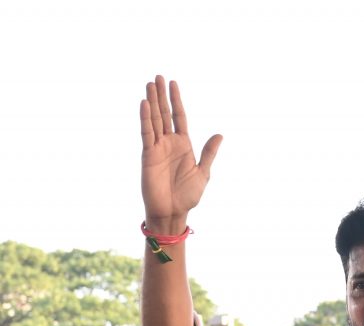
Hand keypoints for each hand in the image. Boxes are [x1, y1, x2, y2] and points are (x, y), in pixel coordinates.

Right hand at [140, 76, 221, 232]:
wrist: (174, 211)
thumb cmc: (188, 195)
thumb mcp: (203, 172)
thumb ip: (209, 152)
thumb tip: (219, 134)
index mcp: (183, 145)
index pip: (179, 117)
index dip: (176, 100)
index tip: (173, 83)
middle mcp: (169, 143)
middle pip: (164, 114)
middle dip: (161, 95)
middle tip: (157, 77)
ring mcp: (157, 148)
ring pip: (154, 120)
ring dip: (152, 102)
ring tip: (149, 84)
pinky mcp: (148, 155)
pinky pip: (147, 134)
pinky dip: (145, 119)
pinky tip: (144, 104)